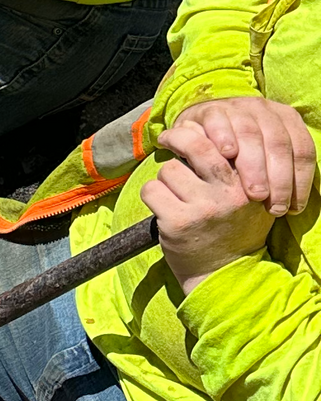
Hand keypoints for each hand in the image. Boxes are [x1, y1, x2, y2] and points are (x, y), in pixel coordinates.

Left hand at [143, 100, 312, 291]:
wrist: (223, 273)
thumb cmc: (230, 228)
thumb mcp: (244, 196)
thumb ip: (228, 166)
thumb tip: (193, 127)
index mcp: (249, 183)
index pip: (221, 141)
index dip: (198, 132)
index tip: (187, 132)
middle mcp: (230, 193)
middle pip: (195, 145)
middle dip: (176, 138)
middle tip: (167, 139)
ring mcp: (203, 207)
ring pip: (168, 170)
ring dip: (165, 181)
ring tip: (177, 198)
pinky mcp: (177, 222)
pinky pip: (151, 191)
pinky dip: (153, 197)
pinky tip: (165, 211)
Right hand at [166, 99, 315, 216]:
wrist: (202, 130)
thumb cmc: (240, 155)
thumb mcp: (266, 159)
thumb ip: (281, 173)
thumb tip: (296, 207)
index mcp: (286, 119)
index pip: (302, 150)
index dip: (300, 180)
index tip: (293, 208)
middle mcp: (265, 110)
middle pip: (279, 143)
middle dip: (280, 179)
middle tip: (274, 206)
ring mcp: (237, 108)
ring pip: (251, 134)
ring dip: (254, 167)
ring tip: (255, 194)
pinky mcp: (210, 110)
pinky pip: (219, 122)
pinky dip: (223, 137)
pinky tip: (226, 155)